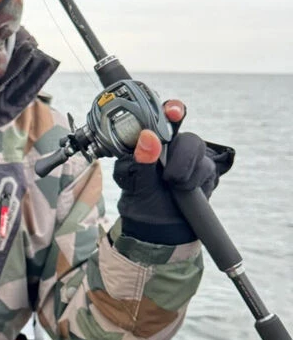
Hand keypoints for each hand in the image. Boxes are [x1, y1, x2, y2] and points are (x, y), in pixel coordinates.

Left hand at [113, 99, 229, 244]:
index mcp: (150, 140)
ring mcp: (191, 158)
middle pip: (187, 135)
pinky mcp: (206, 172)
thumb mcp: (133, 181)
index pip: (162, 117)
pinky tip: (183, 190)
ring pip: (198, 149)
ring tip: (171, 185)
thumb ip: (141, 159)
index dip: (171, 110)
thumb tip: (148, 137)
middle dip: (181, 154)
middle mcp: (172, 145)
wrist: (157, 229)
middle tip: (169, 176)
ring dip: (184, 170)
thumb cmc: (140, 199)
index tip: (173, 112)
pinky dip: (193, 181)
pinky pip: (207, 168)